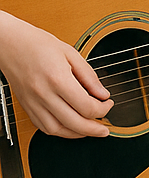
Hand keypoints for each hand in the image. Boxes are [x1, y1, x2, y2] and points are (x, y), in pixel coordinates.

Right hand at [0, 11, 112, 137]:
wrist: (11, 44)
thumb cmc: (38, 45)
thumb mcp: (71, 54)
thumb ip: (89, 76)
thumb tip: (103, 94)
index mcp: (58, 79)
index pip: (86, 106)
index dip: (103, 109)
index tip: (108, 103)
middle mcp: (44, 94)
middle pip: (73, 123)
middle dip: (94, 129)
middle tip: (104, 129)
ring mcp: (33, 102)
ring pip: (56, 130)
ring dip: (76, 133)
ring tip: (89, 130)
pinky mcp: (26, 106)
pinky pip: (42, 126)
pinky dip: (59, 131)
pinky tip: (70, 126)